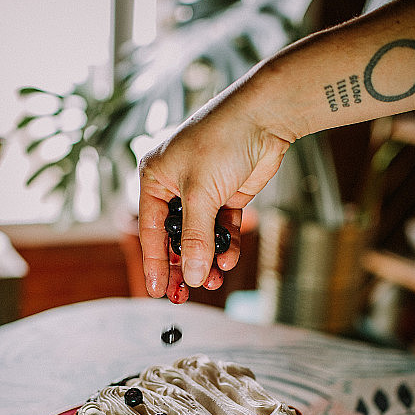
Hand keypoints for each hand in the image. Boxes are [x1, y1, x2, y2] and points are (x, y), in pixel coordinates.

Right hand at [138, 82, 292, 300]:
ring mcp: (202, 193)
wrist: (264, 118)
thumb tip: (190, 276)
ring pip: (201, 237)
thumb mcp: (201, 194)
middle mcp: (175, 187)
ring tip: (213, 280)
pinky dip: (226, 245)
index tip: (157, 290)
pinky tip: (229, 260)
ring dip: (207, 259)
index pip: (150, 230)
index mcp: (155, 179)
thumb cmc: (222, 141)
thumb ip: (195, 238)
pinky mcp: (226, 197)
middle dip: (182, 265)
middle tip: (184, 295)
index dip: (154, 262)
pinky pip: (222, 229)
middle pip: (175, 237)